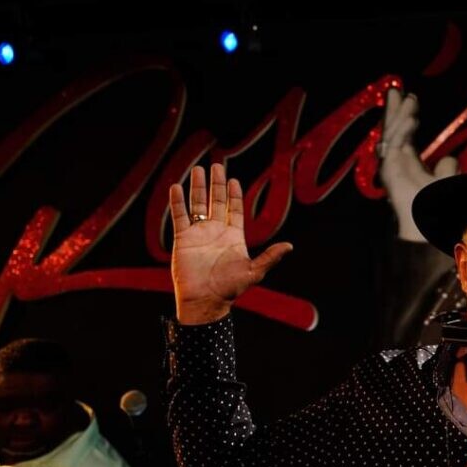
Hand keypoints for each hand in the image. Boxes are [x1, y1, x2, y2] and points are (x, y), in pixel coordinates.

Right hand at [169, 163, 291, 323]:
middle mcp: (216, 232)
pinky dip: (177, 202)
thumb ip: (270, 257)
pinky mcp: (183, 239)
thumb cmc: (230, 289)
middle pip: (216, 202)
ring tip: (198, 169)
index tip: (233, 180)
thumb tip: (290, 246)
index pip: (235, 210)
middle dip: (216, 184)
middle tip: (216, 165)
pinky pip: (179, 216)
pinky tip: (176, 187)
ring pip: (198, 205)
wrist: (204, 300)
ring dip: (197, 187)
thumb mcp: (254, 272)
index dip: (234, 195)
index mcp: (234, 237)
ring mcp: (199, 234)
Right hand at [378, 88, 456, 241]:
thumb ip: (447, 169)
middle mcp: (398, 166)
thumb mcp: (447, 182)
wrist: (430, 230)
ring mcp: (392, 169)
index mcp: (409, 167)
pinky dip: (402, 130)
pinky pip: (394, 146)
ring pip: (392, 135)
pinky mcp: (389, 172)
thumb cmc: (438, 211)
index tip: (411, 100)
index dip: (406, 118)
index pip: (404, 137)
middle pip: (393, 132)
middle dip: (395, 111)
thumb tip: (448, 158)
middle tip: (397, 89)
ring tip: (409, 98)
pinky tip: (412, 117)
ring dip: (400, 115)